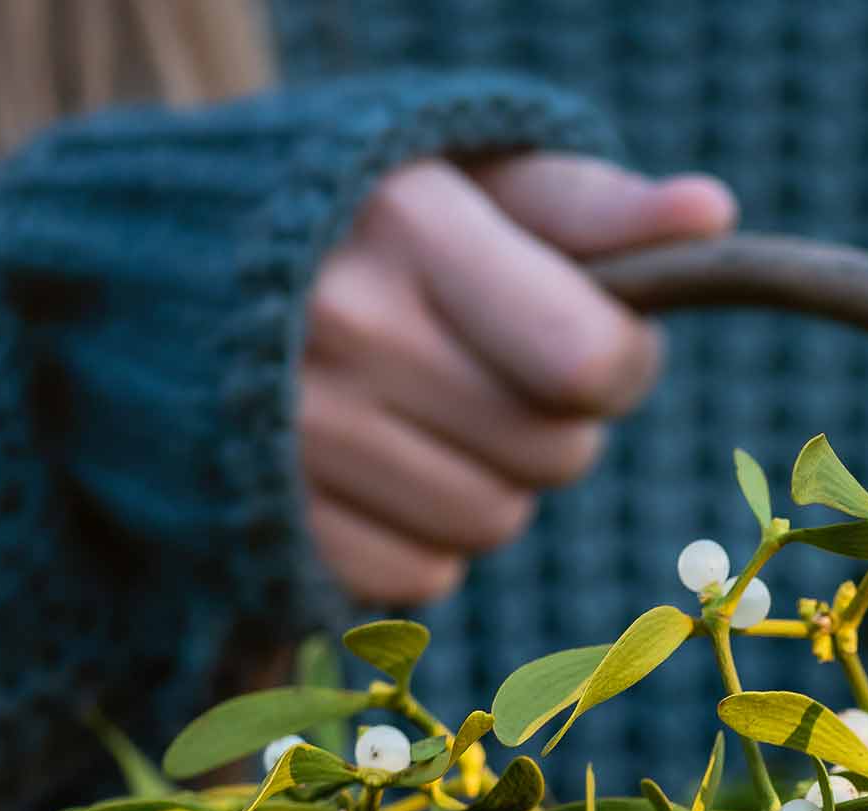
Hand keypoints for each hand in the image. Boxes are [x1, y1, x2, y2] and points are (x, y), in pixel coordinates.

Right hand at [301, 153, 736, 605]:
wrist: (157, 270)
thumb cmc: (360, 216)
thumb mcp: (471, 176)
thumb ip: (592, 205)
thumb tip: (710, 217)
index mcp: (408, 224)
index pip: (588, 362)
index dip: (619, 365)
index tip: (592, 339)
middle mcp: (342, 329)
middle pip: (552, 456)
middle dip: (551, 423)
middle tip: (491, 371)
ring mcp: (293, 434)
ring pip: (492, 524)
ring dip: (491, 485)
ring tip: (430, 416)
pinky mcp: (268, 520)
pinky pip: (419, 578)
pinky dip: (421, 541)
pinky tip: (379, 471)